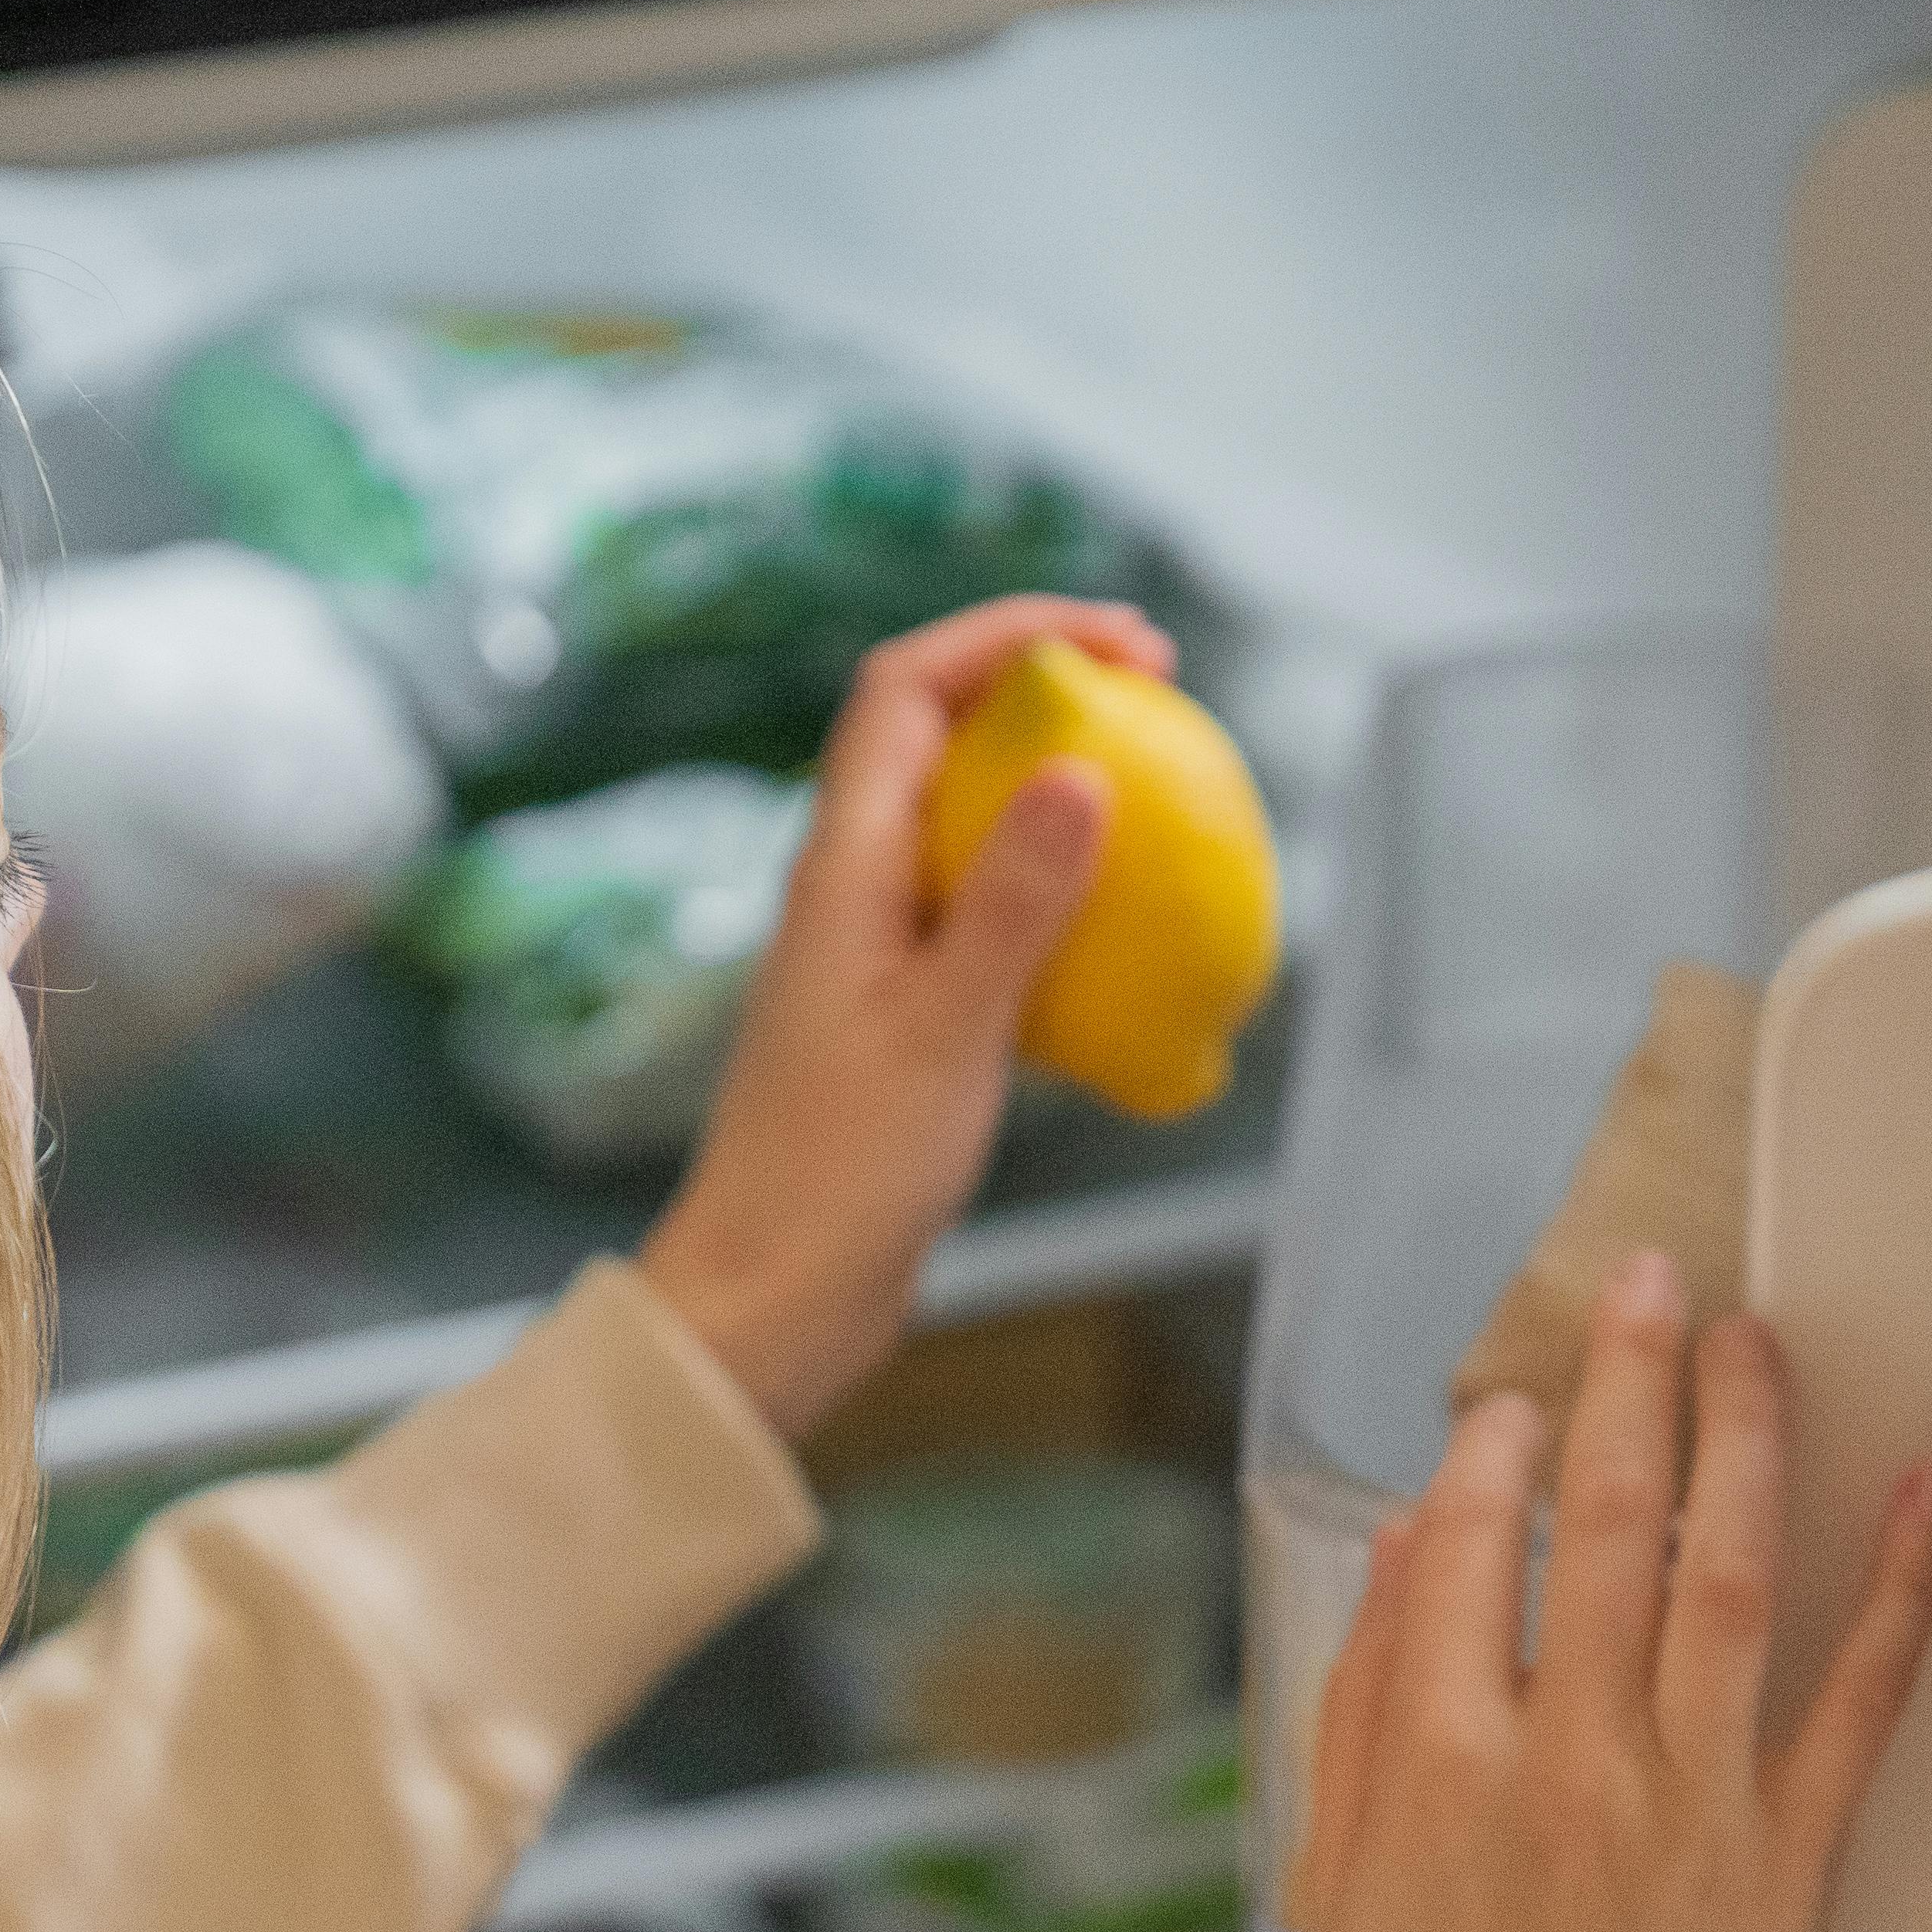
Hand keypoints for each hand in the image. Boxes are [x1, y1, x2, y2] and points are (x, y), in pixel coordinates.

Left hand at [635, 596, 1166, 1438]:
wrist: (770, 1296)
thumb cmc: (841, 1174)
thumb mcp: (948, 1030)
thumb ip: (1015, 902)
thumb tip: (1081, 773)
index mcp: (840, 866)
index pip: (906, 687)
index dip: (1009, 634)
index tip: (1122, 641)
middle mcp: (849, 886)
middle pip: (938, 732)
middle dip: (1045, 687)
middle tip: (1161, 696)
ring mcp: (873, 947)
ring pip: (966, 821)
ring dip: (1053, 787)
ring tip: (1157, 789)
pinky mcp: (902, 1010)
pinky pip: (984, 910)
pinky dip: (1053, 892)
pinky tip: (1125, 928)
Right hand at [1291, 1251, 1931, 1931]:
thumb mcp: (1342, 1869)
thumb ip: (1362, 1700)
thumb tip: (1407, 1548)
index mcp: (1439, 1761)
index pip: (1469, 1546)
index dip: (1491, 1449)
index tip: (1509, 1402)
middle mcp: (1568, 1760)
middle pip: (1603, 1521)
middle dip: (1624, 1381)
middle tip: (1647, 1287)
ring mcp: (1691, 1800)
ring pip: (1729, 1569)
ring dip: (1745, 1433)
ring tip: (1751, 1343)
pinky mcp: (1790, 1854)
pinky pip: (1862, 1696)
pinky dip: (1905, 1584)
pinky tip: (1928, 1490)